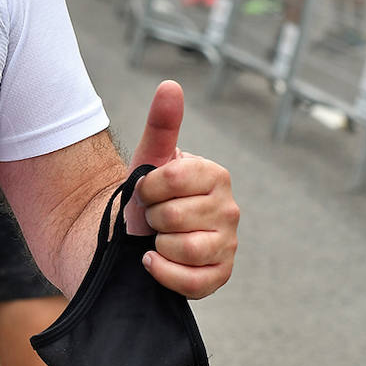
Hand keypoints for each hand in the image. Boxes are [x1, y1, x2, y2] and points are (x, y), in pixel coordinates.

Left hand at [126, 80, 238, 298]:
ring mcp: (228, 244)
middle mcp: (229, 209)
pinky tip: (153, 260)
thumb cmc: (147, 193)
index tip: (146, 190)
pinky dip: (164, 272)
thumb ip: (162, 123)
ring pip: (185, 247)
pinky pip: (193, 281)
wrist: (136, 233)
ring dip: (158, 243)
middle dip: (151, 217)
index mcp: (215, 175)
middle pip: (174, 216)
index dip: (146, 188)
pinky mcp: (220, 275)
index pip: (169, 179)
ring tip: (157, 236)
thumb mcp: (149, 158)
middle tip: (152, 216)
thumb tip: (171, 85)